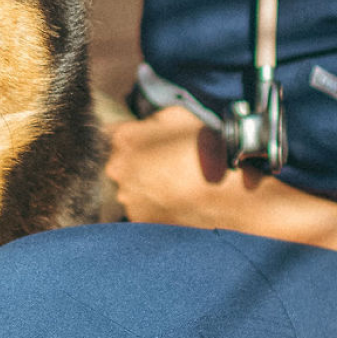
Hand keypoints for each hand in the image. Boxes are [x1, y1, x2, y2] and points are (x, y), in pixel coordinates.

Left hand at [104, 106, 251, 227]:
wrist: (225, 194)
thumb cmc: (204, 151)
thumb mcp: (177, 115)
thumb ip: (149, 120)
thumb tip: (143, 128)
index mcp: (123, 139)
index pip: (111, 134)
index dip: (129, 137)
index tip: (144, 141)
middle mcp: (116, 170)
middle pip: (119, 163)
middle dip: (137, 163)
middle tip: (165, 164)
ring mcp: (126, 198)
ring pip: (130, 189)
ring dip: (145, 186)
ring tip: (175, 185)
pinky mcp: (139, 221)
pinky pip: (142, 210)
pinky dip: (155, 206)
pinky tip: (176, 201)